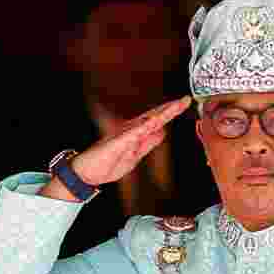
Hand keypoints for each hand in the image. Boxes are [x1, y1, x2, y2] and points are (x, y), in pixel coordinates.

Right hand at [71, 96, 191, 185]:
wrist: (88, 174)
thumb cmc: (108, 164)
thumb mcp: (135, 155)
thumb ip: (148, 143)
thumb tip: (161, 132)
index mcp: (137, 134)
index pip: (157, 122)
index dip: (170, 113)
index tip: (184, 103)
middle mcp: (131, 131)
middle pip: (154, 117)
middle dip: (170, 109)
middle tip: (185, 99)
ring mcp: (124, 136)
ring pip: (146, 122)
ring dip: (161, 114)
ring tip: (175, 106)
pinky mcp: (116, 143)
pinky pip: (132, 134)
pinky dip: (143, 127)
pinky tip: (154, 123)